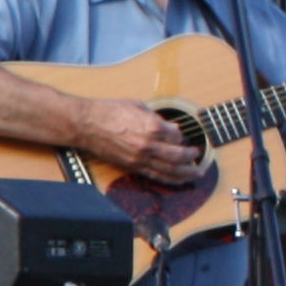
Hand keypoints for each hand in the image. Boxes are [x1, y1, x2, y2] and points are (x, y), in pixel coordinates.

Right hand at [78, 96, 202, 187]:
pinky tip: (179, 179)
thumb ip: (157, 118)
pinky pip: (155, 175)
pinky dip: (170, 179)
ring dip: (187, 172)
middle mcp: (148, 144)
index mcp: (152, 126)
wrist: (87, 125)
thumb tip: (170, 128)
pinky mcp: (132, 166)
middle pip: (178, 155)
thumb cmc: (109, 111)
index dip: (181, 135)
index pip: (177, 136)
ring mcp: (140, 158)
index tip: (180, 134)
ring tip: (197, 173)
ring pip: (170, 169)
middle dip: (191, 156)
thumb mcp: (138, 106)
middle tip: (198, 155)